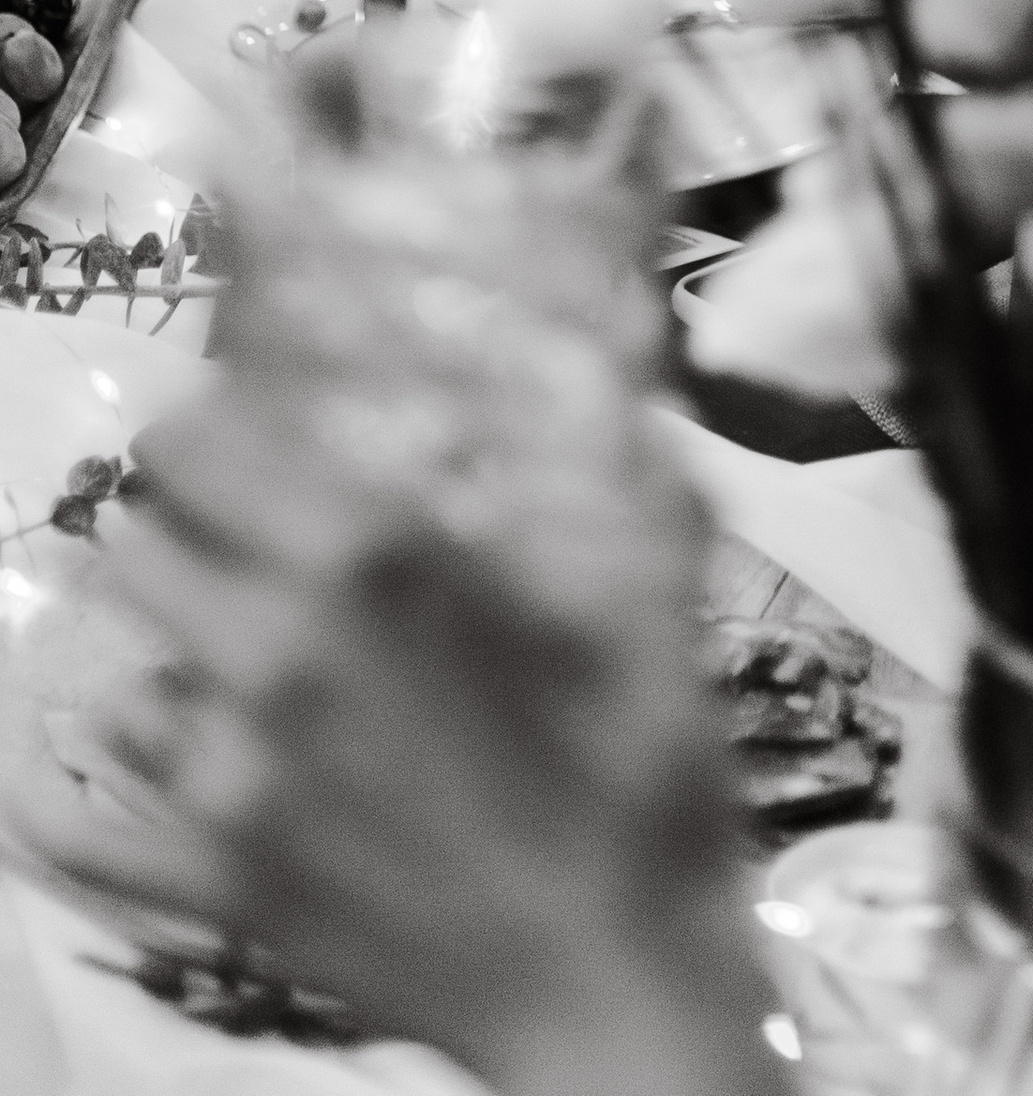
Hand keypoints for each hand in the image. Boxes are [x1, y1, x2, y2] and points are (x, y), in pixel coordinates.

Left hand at [85, 378, 777, 1095]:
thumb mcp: (646, 606)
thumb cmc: (640, 778)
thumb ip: (623, 476)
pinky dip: (66, 795)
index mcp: (374, 557)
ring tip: (218, 656)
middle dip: (180, 532)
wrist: (609, 983)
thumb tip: (624, 369)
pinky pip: (79, 829)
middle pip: (140, 544)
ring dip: (162, 656)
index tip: (235, 429)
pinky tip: (67, 768)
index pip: (203, 440)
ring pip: (123, 673)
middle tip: (235, 542)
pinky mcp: (211, 882)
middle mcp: (271, 648)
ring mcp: (224, 777)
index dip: (207, 424)